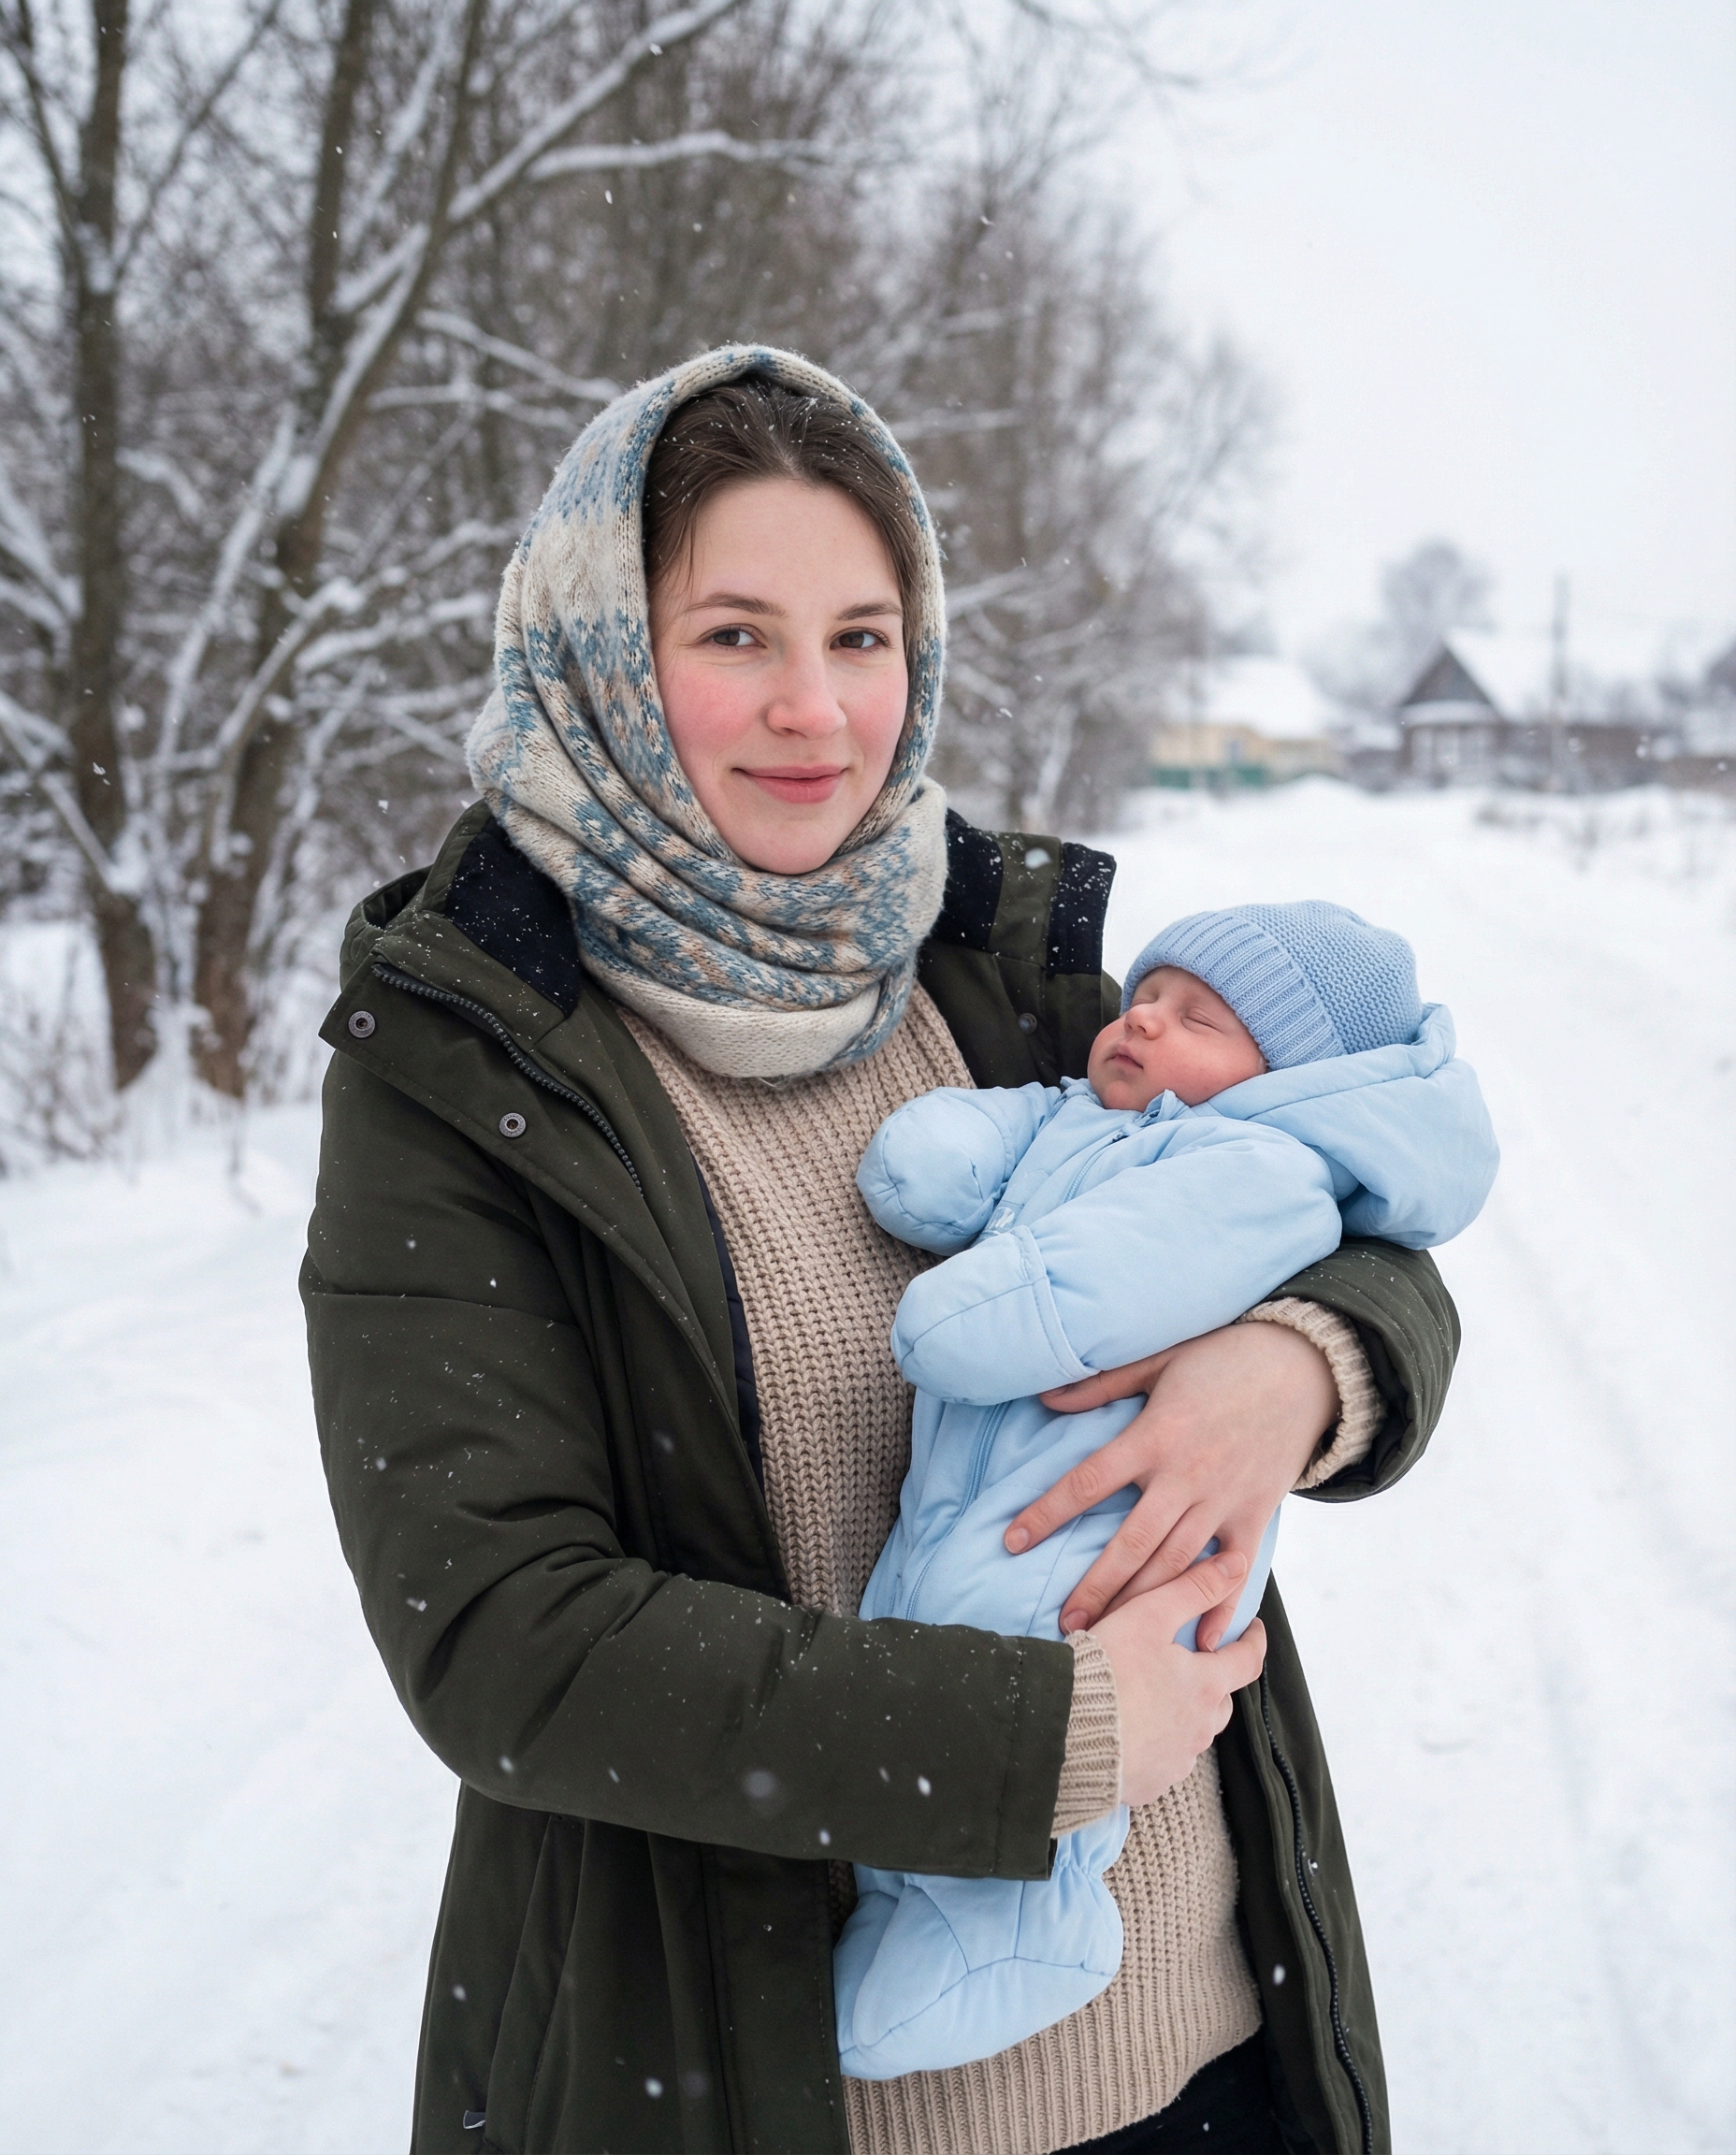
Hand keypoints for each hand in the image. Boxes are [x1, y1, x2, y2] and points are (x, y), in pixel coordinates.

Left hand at [1004, 1321, 1336, 1647]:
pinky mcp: (1256, 1512)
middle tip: (1067, 1625)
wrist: (1302, 1367)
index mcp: (1154, 1436)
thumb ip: (1100, 1385)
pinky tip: (1198, 1641)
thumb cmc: (1222, 1359)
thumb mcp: (1157, 1361)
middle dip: (1096, 1586)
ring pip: (1177, 1562)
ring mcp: (1223, 1498)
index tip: (1012, 1541)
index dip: (1047, 1512)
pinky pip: (1235, 1568)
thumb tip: (1044, 1398)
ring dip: (1143, 1602)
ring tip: (1112, 1635)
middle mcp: (1186, 1474)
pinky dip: (1219, 1606)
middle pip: (1132, 1541)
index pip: (1088, 1481)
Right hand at [1092, 1552, 1266, 1805]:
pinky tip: (1133, 1732)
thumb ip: (1193, 1588)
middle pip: (1221, 1701)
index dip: (1253, 1641)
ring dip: (1183, 1715)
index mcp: (1205, 1685)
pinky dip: (1157, 1744)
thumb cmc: (1106, 1669)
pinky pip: (1164, 1761)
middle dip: (1214, 1681)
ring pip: (1193, 1733)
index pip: (1248, 1662)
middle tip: (1194, 1663)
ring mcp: (1176, 1760)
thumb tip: (1236, 1564)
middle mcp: (1199, 1728)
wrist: (1064, 1733)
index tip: (1252, 1630)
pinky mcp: (1150, 1783)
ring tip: (1156, 1698)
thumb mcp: (1147, 1616)